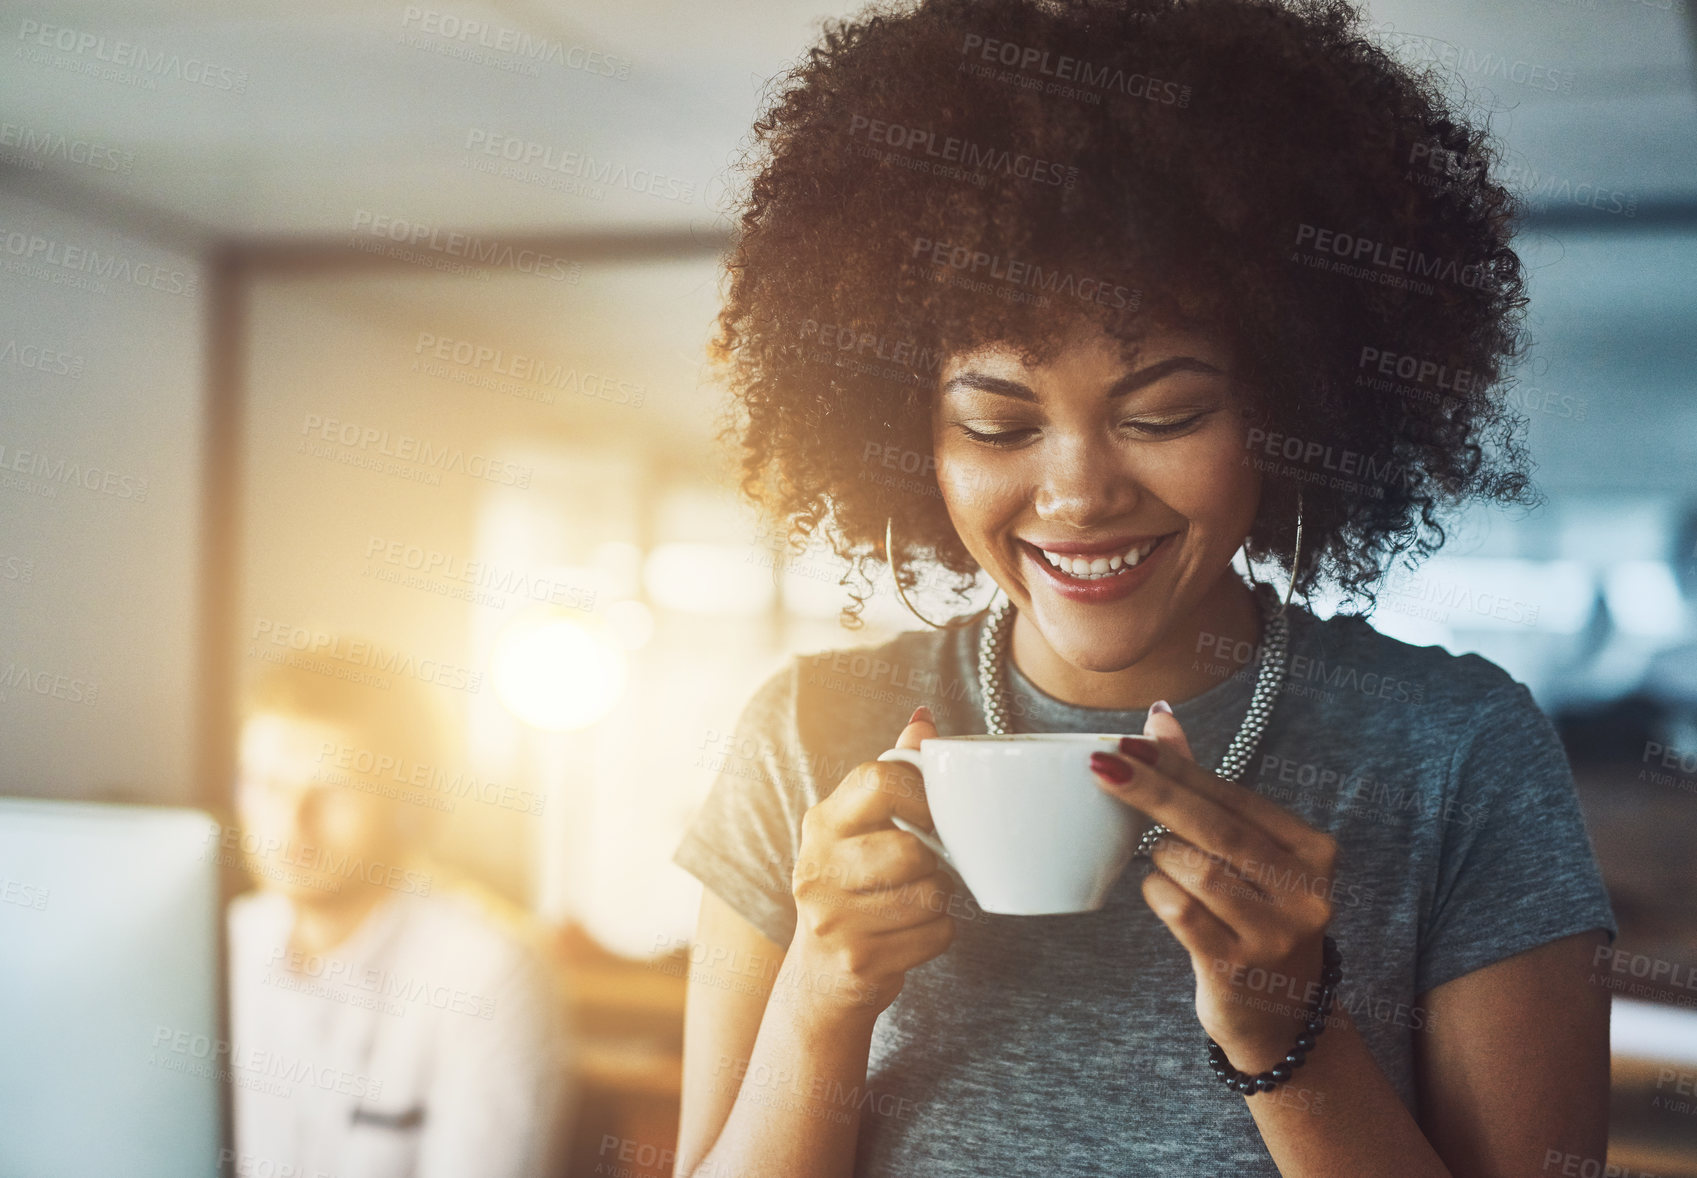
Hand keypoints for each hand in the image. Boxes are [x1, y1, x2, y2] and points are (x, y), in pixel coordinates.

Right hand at [785, 706, 957, 1028]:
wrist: (822, 974)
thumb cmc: (856, 885)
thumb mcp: (862, 827)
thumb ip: (893, 774)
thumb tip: (923, 721)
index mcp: (821, 823)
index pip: (879, 781)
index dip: (922, 795)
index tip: (932, 815)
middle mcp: (816, 868)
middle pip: (911, 849)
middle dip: (933, 862)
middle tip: (924, 869)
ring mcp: (832, 919)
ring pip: (930, 895)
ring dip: (938, 898)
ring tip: (917, 898)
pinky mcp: (857, 961)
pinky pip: (936, 935)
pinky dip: (939, 934)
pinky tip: (913, 932)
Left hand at [1088, 705, 1340, 1075]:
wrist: (1280, 1018)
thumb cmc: (1254, 915)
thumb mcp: (1247, 853)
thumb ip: (1203, 786)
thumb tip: (1158, 717)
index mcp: (1312, 851)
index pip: (1235, 797)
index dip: (1179, 768)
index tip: (1128, 743)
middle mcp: (1304, 891)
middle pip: (1217, 829)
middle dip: (1155, 793)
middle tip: (1103, 767)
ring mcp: (1274, 933)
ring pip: (1195, 870)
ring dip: (1161, 857)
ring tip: (1161, 860)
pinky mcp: (1237, 967)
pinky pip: (1179, 912)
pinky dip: (1157, 893)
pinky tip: (1159, 890)